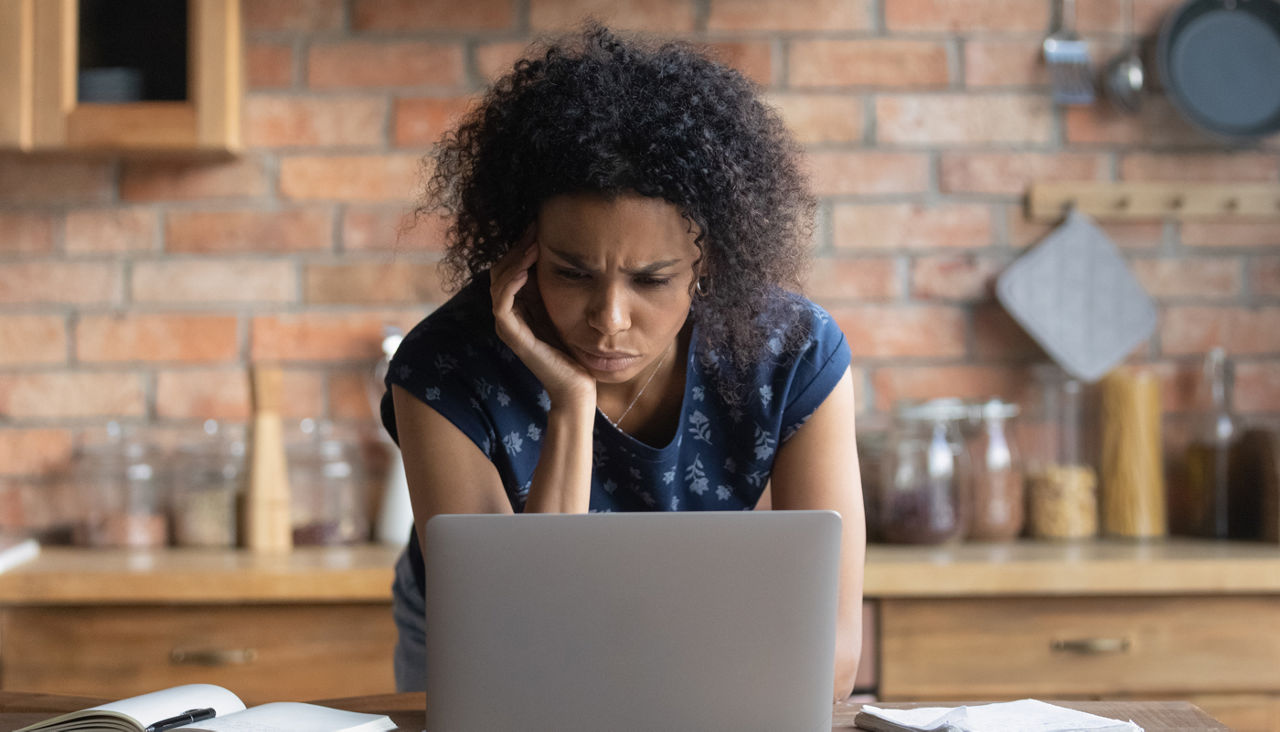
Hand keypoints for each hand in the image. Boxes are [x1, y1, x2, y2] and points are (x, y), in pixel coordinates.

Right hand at [490, 228, 595, 409]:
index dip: (521, 245)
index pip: (511, 266)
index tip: (538, 225)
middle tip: (534, 228)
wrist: (578, 385)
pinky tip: (525, 269)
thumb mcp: (569, 308)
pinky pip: (502, 304)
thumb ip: (559, 287)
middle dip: (517, 247)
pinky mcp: (513, 336)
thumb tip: (565, 253)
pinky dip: (510, 284)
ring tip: (532, 244)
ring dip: (513, 261)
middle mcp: (510, 313)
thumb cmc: (576, 349)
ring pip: (498, 283)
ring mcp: (509, 325)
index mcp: (521, 305)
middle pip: (501, 270)